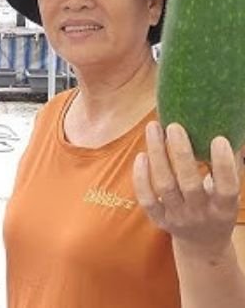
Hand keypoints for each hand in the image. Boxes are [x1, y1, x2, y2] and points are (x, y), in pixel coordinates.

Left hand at [133, 120, 241, 256]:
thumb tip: (230, 131)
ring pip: (164, 186)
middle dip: (181, 153)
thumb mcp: (229, 195)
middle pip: (189, 184)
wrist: (202, 244)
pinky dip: (141, 177)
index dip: (223, 164)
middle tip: (174, 126)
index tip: (218, 138)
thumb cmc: (217, 208)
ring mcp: (178, 218)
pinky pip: (146, 198)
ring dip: (157, 155)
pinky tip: (141, 155)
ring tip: (153, 128)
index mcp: (224, 209)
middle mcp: (201, 214)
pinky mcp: (158, 220)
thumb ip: (230, 168)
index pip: (226, 187)